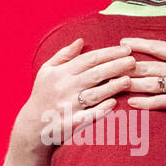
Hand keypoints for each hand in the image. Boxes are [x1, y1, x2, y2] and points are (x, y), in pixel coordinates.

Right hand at [15, 38, 134, 146]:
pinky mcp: (71, 123)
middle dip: (116, 66)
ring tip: (129, 79)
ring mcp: (69, 106)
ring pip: (95, 94)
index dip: (109, 53)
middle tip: (133, 61)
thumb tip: (81, 41)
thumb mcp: (47, 70)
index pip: (89, 59)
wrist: (31, 124)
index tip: (125, 49)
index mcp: (61, 73)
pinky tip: (114, 103)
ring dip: (113, 86)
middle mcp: (65, 88)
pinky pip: (90, 115)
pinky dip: (102, 109)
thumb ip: (64, 55)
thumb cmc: (42, 94)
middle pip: (95, 74)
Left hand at [121, 28, 165, 118]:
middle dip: (125, 65)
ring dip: (129, 83)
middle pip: (145, 66)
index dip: (137, 44)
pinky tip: (130, 102)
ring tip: (112, 83)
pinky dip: (143, 103)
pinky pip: (158, 102)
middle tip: (109, 65)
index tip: (122, 42)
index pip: (155, 47)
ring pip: (147, 84)